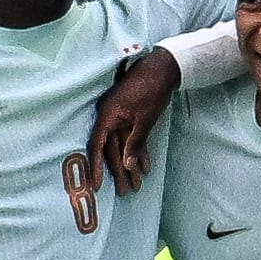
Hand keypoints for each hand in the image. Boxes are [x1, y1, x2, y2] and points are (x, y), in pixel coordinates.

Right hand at [87, 48, 180, 195]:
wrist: (164, 67)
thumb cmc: (151, 90)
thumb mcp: (144, 119)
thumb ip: (135, 142)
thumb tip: (127, 165)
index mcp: (108, 115)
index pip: (98, 145)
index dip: (96, 166)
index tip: (97, 185)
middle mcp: (110, 117)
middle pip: (111, 149)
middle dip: (119, 171)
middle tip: (125, 192)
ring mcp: (120, 117)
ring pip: (122, 146)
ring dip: (130, 165)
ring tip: (136, 185)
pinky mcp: (131, 116)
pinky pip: (132, 138)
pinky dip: (139, 151)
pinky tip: (145, 167)